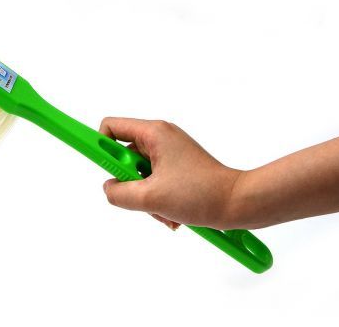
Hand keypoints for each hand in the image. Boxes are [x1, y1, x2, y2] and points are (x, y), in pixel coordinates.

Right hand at [99, 117, 241, 229]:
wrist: (240, 203)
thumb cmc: (201, 195)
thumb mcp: (150, 198)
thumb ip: (118, 193)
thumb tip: (108, 188)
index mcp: (154, 133)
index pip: (110, 127)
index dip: (99, 145)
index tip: (100, 167)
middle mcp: (161, 136)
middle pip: (124, 155)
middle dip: (129, 182)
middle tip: (143, 196)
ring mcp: (171, 151)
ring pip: (139, 173)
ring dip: (145, 196)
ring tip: (164, 210)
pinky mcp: (179, 165)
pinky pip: (154, 180)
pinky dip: (157, 198)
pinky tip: (172, 212)